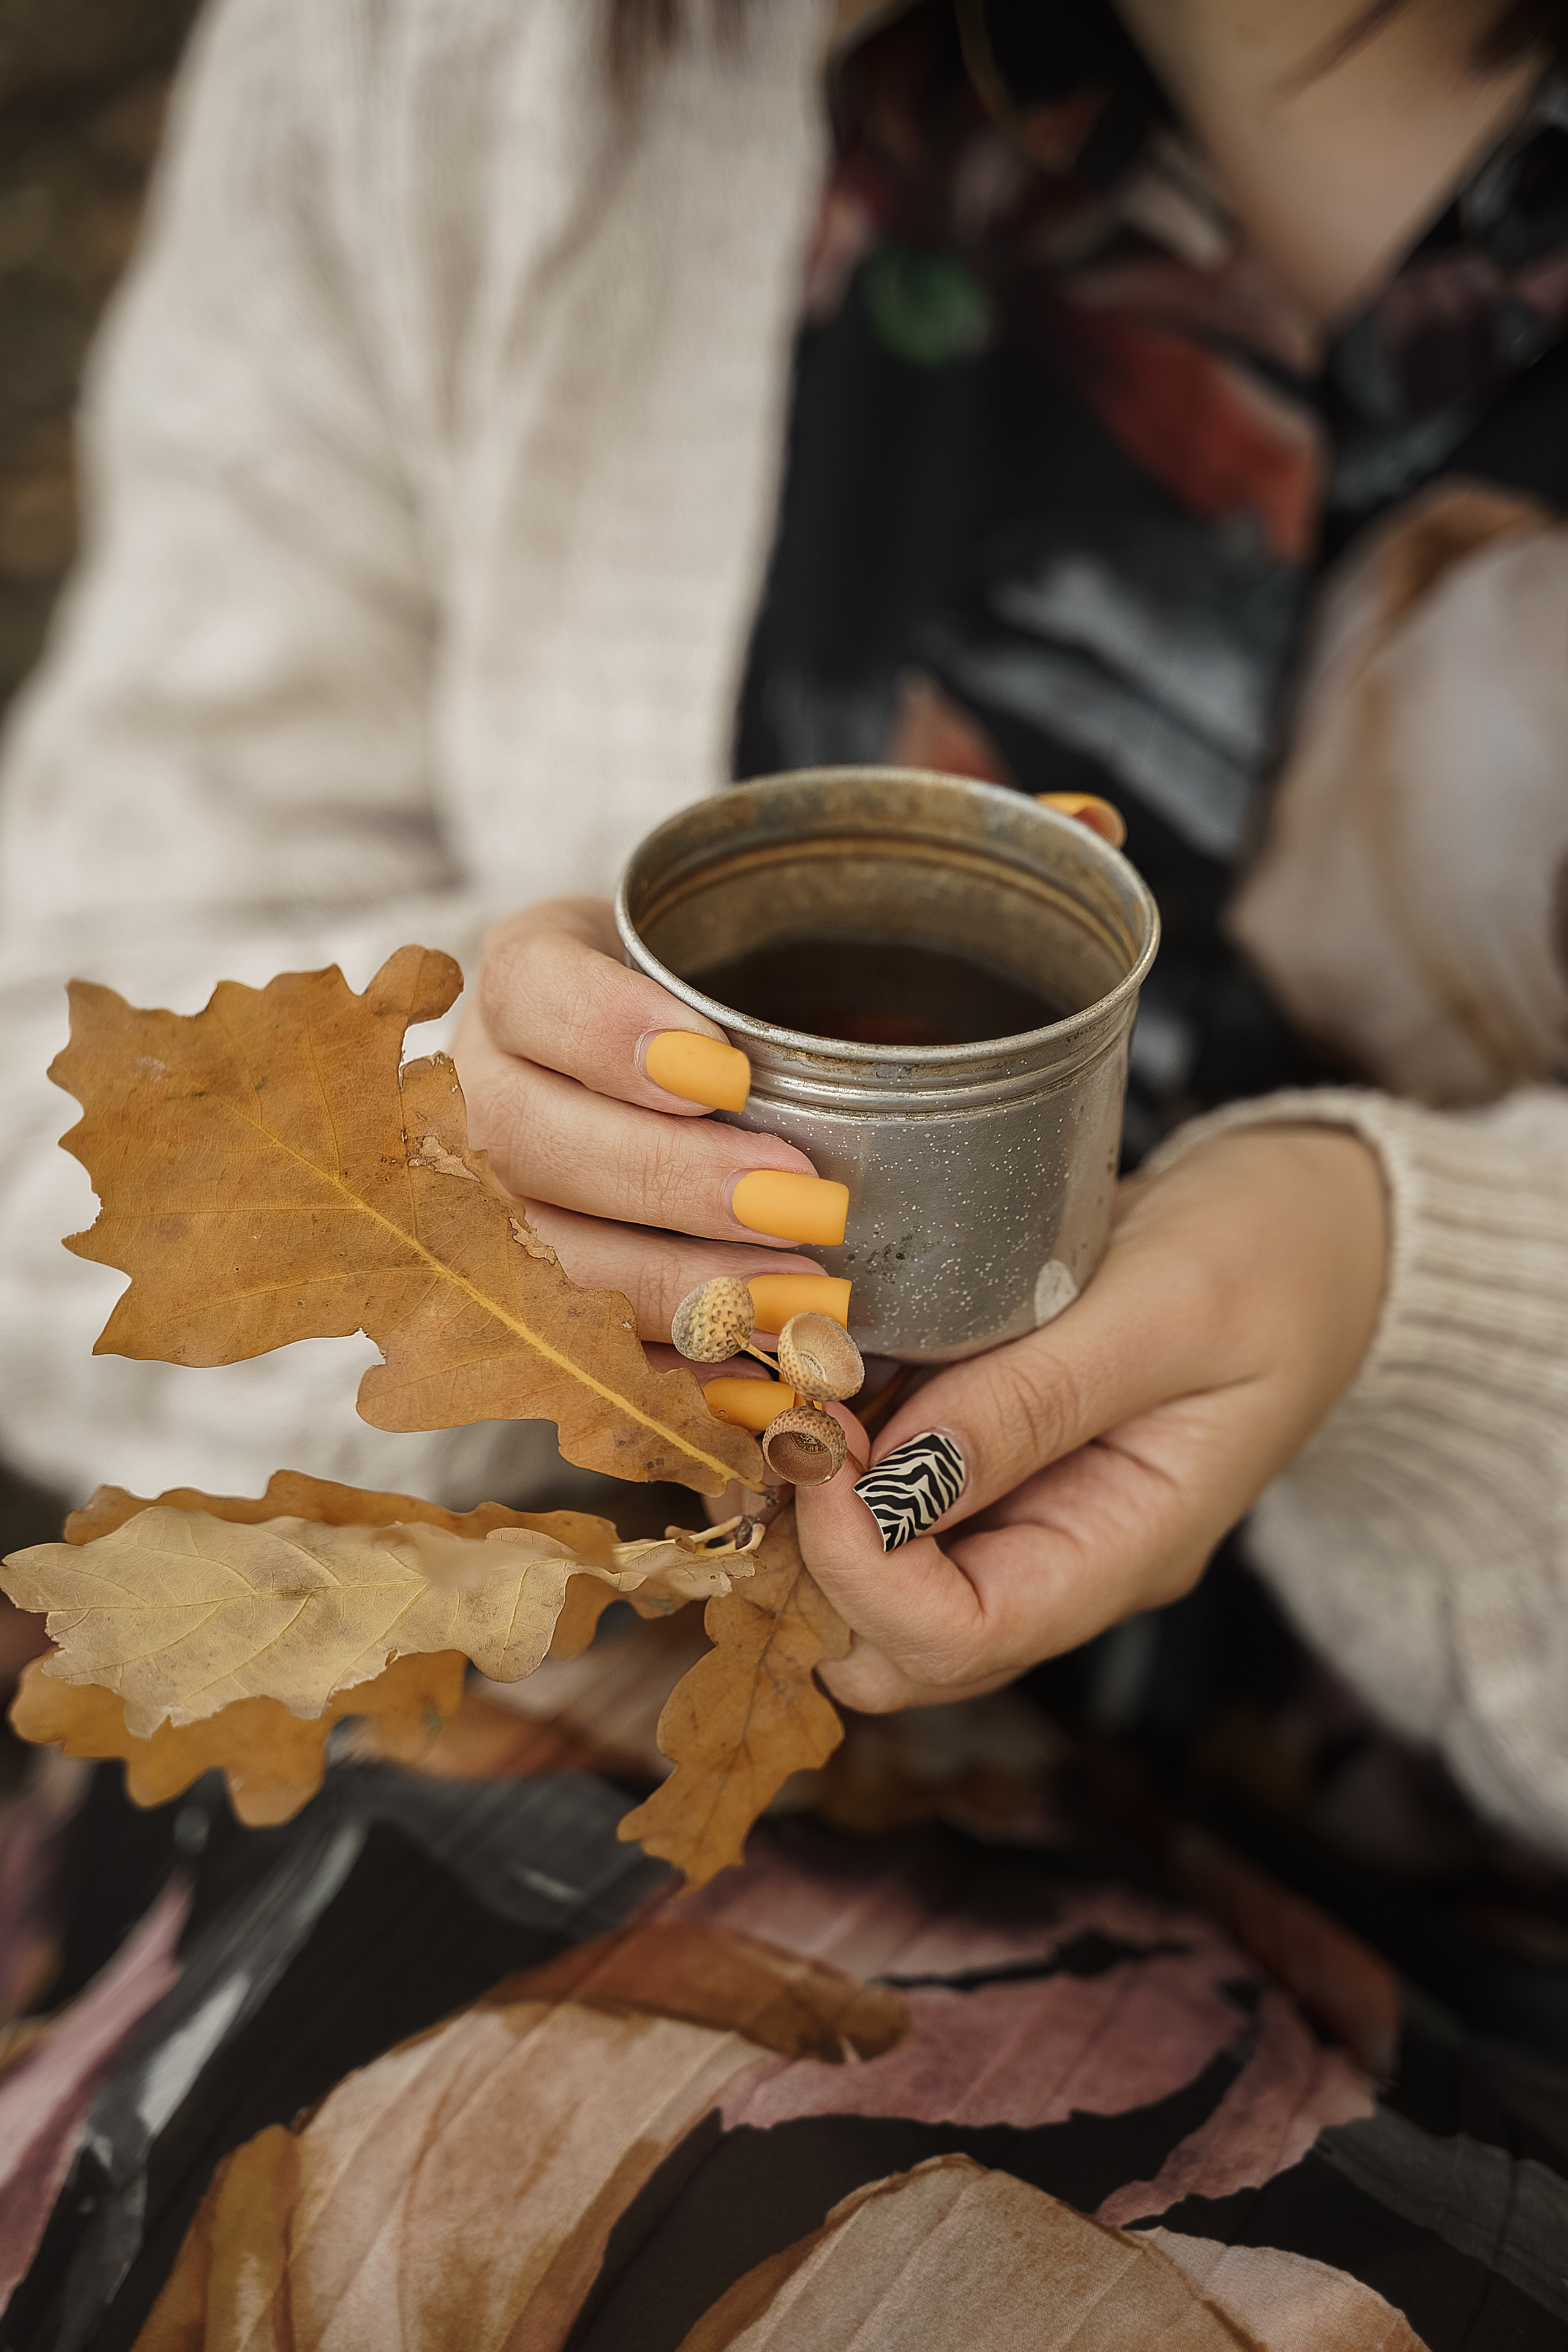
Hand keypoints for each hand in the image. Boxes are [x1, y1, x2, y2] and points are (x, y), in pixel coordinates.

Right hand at [454, 898, 847, 1339]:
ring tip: (793, 1300)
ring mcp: (481, 1194)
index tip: (728, 1073)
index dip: (608, 1032)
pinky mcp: (520, 1293)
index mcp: (523, 977)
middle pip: (520, 1134)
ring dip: (670, 1285)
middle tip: (797, 1202)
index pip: (526, 988)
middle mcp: (479, 1084)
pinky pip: (566, 1344)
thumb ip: (778, 990)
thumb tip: (879, 1041)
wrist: (687, 1083)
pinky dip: (666, 1370)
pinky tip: (754, 1386)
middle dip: (665, 1177)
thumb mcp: (742, 972)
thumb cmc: (728, 1008)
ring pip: (532, 1249)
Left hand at [797, 1125, 1386, 1709]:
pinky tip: (818, 1385)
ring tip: (791, 1400)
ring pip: (876, 1591)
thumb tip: (890, 1474)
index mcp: (1128, 1550)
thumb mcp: (1167, 1309)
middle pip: (899, 1647)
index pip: (960, 1639)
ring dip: (811, 1516)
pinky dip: (833, 1466)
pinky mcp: (996, 1466)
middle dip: (813, 1563)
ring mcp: (1030, 1519)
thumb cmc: (1270, 1257)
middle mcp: (1068, 1561)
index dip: (858, 1569)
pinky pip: (887, 1509)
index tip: (812, 1446)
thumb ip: (1036, 1397)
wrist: (1320, 1227)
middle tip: (784, 1428)